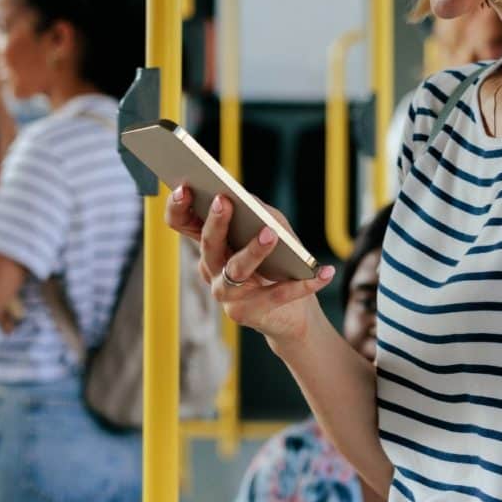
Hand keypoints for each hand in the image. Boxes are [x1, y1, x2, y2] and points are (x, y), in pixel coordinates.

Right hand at [165, 185, 334, 343]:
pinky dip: (304, 283)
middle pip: (208, 244)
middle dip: (216, 222)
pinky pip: (276, 295)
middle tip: (224, 201)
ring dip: (254, 250)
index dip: (177, 206)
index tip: (184, 187)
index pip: (181, 223)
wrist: (292, 311)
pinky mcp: (246, 314)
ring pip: (236, 268)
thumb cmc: (280, 260)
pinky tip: (324, 271)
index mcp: (211, 243)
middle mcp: (211, 267)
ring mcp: (225, 293)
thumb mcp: (273, 227)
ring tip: (271, 234)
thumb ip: (260, 212)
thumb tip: (250, 202)